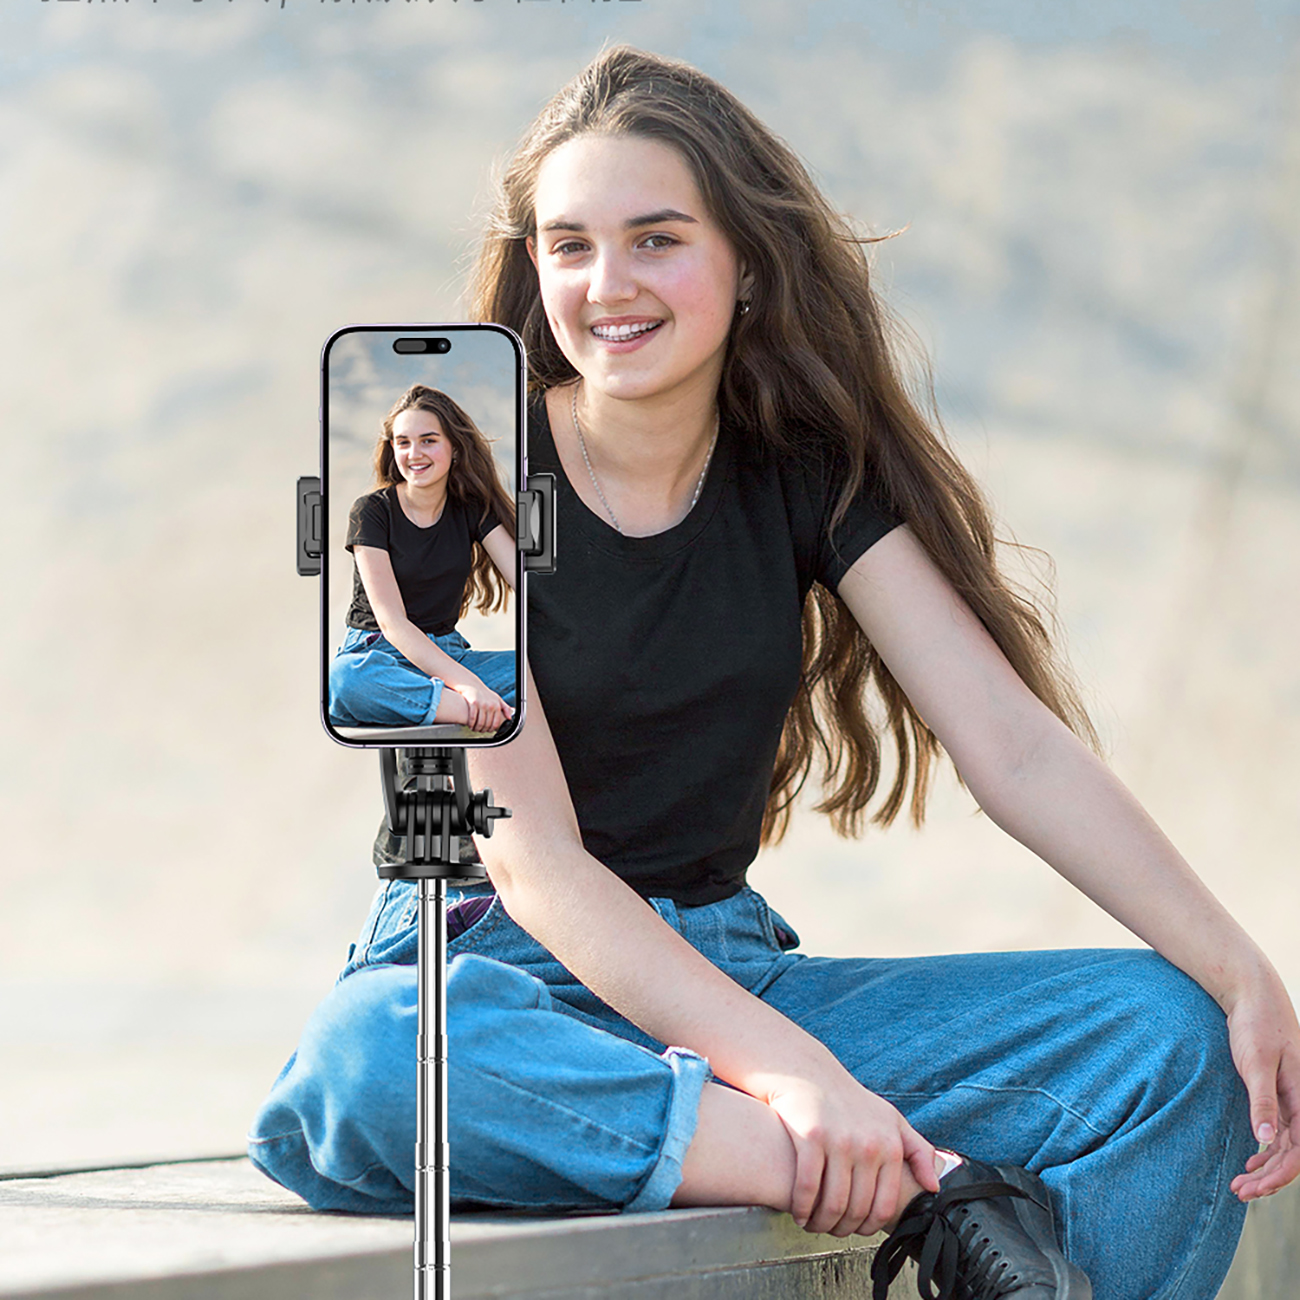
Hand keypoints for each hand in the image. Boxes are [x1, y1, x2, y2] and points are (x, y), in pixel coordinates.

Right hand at [450, 680, 513, 732]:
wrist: (473, 685)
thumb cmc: (486, 693)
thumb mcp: (497, 699)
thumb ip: (505, 708)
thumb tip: (510, 718)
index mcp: (497, 705)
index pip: (496, 722)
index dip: (492, 729)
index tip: (488, 731)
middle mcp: (490, 705)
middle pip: (487, 724)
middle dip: (483, 730)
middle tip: (480, 731)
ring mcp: (482, 704)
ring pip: (480, 722)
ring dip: (477, 728)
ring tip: (475, 729)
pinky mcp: (473, 703)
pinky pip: (472, 718)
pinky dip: (471, 724)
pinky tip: (470, 726)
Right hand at [764, 1069, 938, 1236]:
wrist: (810, 1073)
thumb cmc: (852, 1100)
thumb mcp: (891, 1119)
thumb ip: (918, 1151)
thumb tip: (933, 1187)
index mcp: (889, 1145)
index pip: (885, 1206)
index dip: (870, 1227)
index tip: (857, 1230)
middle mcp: (867, 1144)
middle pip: (858, 1209)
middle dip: (843, 1229)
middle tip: (832, 1230)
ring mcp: (838, 1140)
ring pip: (833, 1203)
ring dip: (822, 1224)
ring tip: (815, 1225)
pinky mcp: (810, 1137)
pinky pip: (807, 1187)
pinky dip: (803, 1208)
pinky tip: (799, 1212)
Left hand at [1225, 967, 1299, 1200]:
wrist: (1253, 996)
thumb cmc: (1256, 1025)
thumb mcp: (1256, 1063)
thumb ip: (1262, 1101)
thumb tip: (1265, 1140)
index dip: (1280, 1174)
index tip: (1254, 1186)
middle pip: (1294, 1155)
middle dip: (1270, 1178)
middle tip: (1239, 1191)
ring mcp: (1293, 1100)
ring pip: (1287, 1146)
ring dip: (1267, 1167)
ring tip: (1241, 1184)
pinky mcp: (1280, 1094)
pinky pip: (1280, 1132)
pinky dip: (1267, 1149)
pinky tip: (1252, 1160)